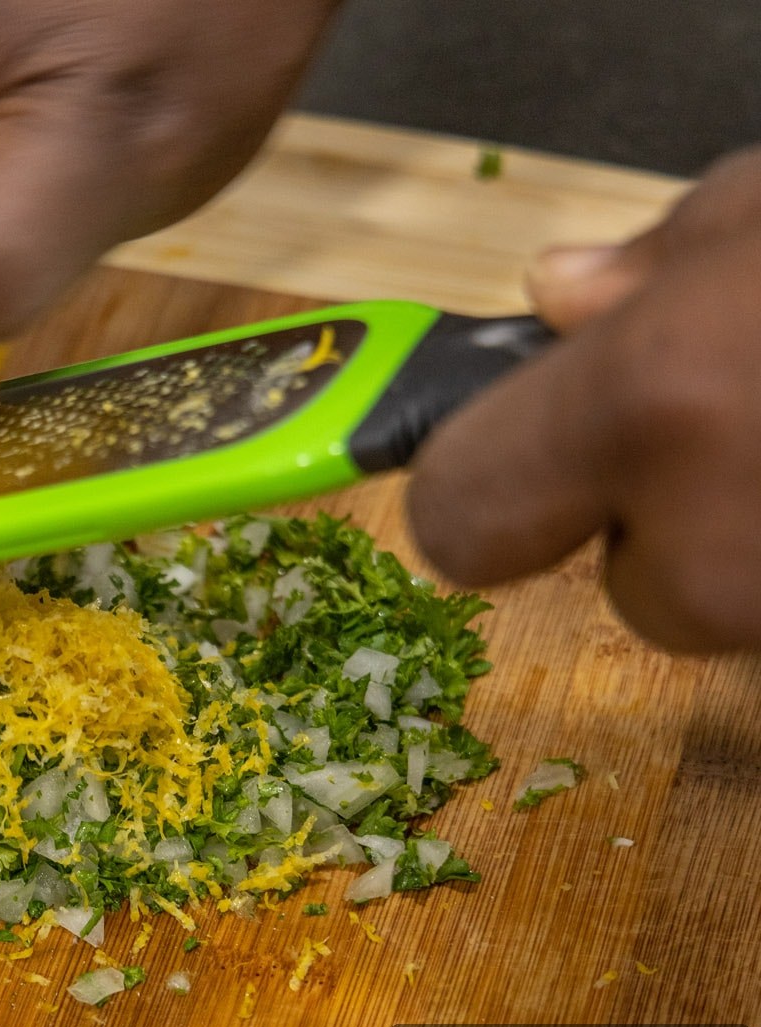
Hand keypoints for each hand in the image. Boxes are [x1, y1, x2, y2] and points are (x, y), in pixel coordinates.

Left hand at [407, 147, 760, 651]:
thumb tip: (553, 297)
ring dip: (727, 533)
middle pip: (614, 582)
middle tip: (700, 432)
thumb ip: (634, 269)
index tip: (492, 456)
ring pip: (707, 599)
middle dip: (642, 522)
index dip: (473, 487)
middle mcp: (712, 540)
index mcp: (650, 407)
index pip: (458, 515)